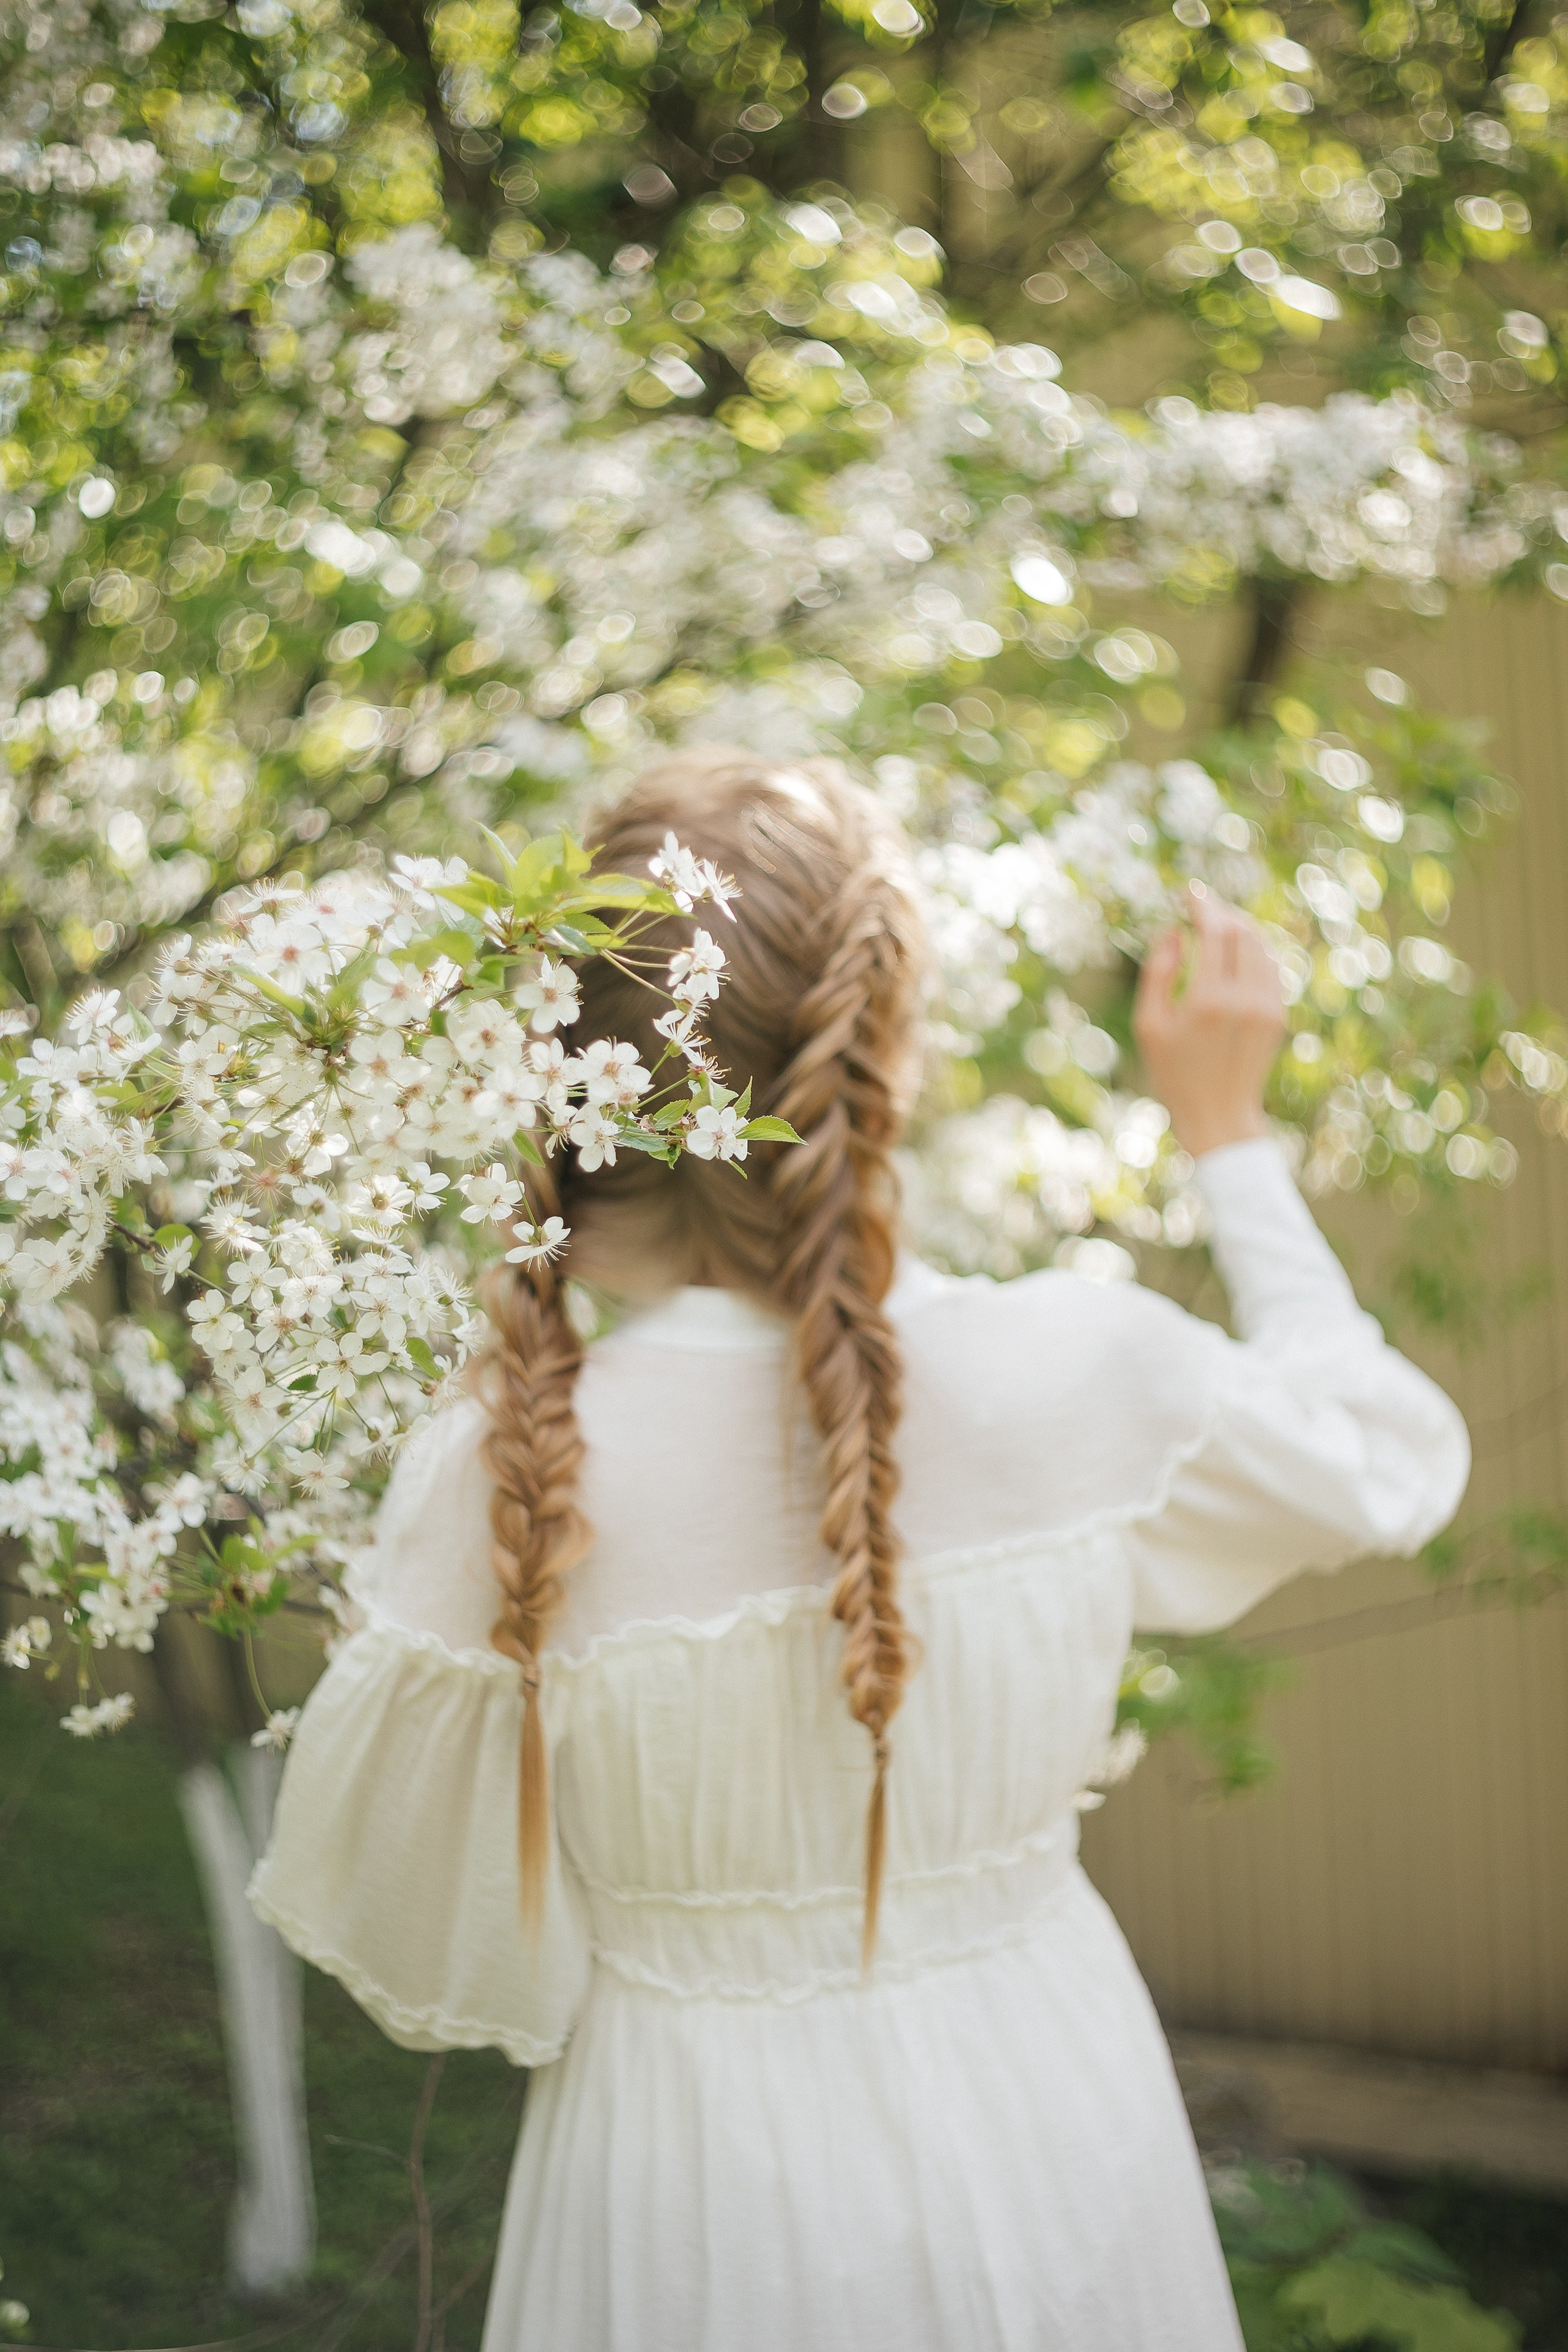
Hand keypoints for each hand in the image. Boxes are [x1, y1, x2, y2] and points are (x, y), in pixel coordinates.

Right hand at [1133, 886, 1285, 1159]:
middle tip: (1201, 905)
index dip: (1202, 905)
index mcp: (1208, 1000)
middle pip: (1241, 932)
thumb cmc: (1174, 1074)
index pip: (1213, 931)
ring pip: (1260, 947)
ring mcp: (1266, 1007)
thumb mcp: (1150, 1025)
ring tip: (1217, 924)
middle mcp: (1244, 999)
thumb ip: (1158, 973)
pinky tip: (1235, 951)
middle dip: (1221, 912)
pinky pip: (1270, 968)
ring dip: (1239, 929)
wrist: (1219, 1116)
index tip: (1189, 892)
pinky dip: (1253, 951)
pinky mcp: (1277, 1015)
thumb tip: (1174, 932)